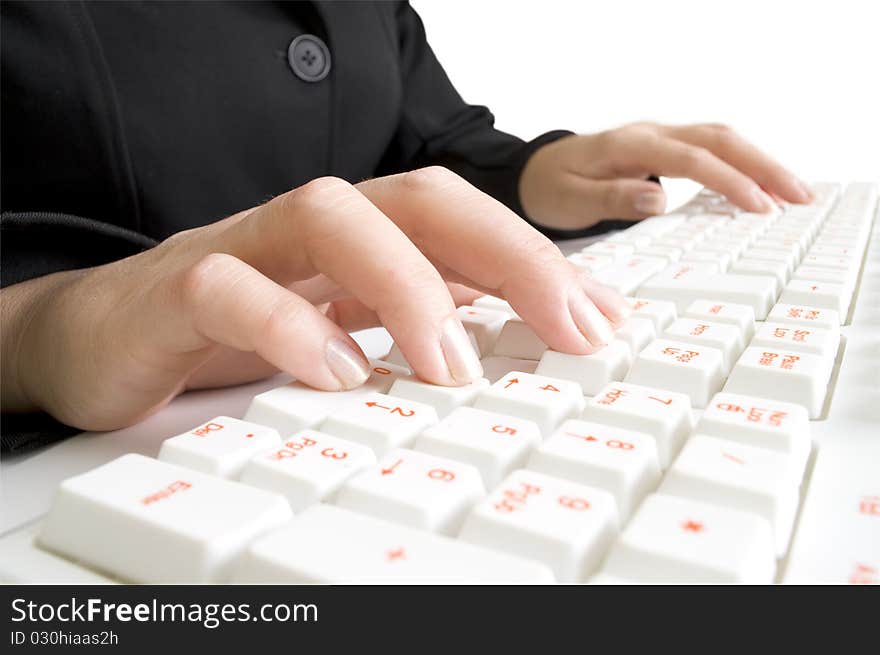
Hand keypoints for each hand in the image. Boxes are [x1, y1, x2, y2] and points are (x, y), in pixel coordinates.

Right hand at [1, 168, 630, 430]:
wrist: (108, 338)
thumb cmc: (235, 336)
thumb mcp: (342, 332)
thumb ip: (412, 332)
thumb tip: (509, 350)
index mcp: (357, 242)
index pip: (461, 222)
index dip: (538, 262)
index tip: (601, 321)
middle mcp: (309, 234)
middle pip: (417, 199)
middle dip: (506, 255)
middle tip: (568, 330)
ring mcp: (243, 251)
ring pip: (327, 218)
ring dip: (406, 288)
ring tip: (451, 367)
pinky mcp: (175, 293)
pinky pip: (228, 287)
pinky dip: (288, 326)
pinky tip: (337, 376)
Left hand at [519, 122, 814, 230]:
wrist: (535, 172)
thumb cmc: (551, 188)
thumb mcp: (570, 199)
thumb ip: (612, 197)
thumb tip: (658, 198)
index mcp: (630, 147)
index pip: (691, 158)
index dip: (727, 180)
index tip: (758, 205)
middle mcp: (651, 135)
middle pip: (720, 139)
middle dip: (764, 165)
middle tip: (800, 196)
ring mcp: (661, 139)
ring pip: (722, 140)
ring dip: (761, 163)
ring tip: (795, 193)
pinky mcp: (665, 149)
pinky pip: (713, 149)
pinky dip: (743, 163)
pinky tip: (762, 187)